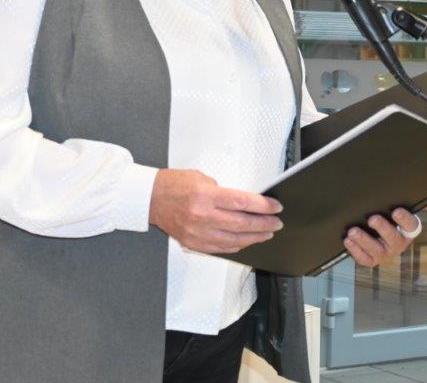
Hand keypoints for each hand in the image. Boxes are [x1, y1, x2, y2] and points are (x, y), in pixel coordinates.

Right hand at [148, 169, 282, 253]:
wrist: (150, 198)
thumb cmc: (173, 185)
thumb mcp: (201, 178)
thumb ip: (222, 191)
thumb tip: (243, 203)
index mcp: (205, 196)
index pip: (243, 202)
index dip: (263, 206)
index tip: (275, 207)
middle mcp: (202, 216)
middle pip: (243, 223)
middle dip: (264, 223)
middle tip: (276, 222)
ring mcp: (198, 232)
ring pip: (235, 239)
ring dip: (254, 237)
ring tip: (266, 233)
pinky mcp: (194, 243)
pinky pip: (221, 248)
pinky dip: (237, 245)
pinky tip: (245, 241)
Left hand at [343, 208, 418, 266]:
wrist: (375, 233)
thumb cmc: (387, 215)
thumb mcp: (396, 205)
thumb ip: (408, 198)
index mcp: (407, 230)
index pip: (411, 226)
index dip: (405, 219)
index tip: (396, 211)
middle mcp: (398, 244)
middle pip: (394, 239)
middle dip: (383, 229)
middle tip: (372, 219)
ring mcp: (385, 254)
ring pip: (377, 251)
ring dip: (364, 241)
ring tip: (353, 231)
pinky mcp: (371, 260)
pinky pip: (364, 259)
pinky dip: (355, 251)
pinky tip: (348, 240)